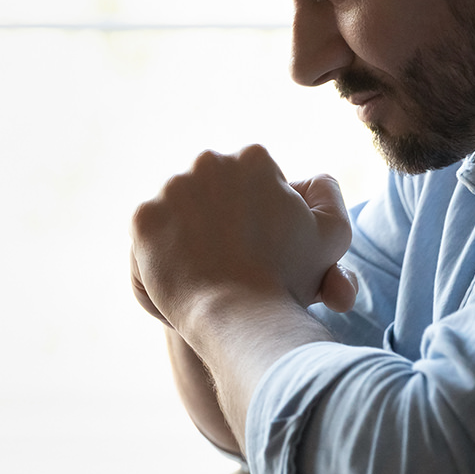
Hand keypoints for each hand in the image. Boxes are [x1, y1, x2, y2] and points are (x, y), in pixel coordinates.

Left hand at [130, 145, 355, 335]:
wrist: (241, 314)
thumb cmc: (290, 276)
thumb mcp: (331, 234)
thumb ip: (327, 196)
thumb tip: (314, 179)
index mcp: (252, 159)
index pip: (252, 182)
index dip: (259, 216)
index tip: (261, 243)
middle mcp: (207, 162)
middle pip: (212, 192)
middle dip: (220, 217)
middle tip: (233, 256)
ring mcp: (170, 188)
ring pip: (178, 212)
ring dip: (188, 233)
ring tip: (207, 269)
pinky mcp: (142, 218)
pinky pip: (150, 236)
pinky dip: (159, 254)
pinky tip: (180, 276)